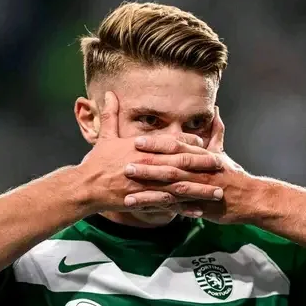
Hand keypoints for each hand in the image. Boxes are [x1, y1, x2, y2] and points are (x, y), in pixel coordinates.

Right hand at [77, 92, 225, 211]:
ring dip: (200, 190)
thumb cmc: (95, 163)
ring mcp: (147, 184)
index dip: (190, 143)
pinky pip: (168, 205)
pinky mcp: (143, 200)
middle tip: (221, 165)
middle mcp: (147, 165)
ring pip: (179, 187)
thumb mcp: (104, 137)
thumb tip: (108, 94)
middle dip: (203, 165)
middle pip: (180, 164)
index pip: (171, 143)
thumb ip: (110, 115)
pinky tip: (199, 210)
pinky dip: (184, 208)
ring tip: (218, 192)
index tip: (206, 143)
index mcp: (142, 149)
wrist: (85, 187)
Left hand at [128, 107, 254, 222]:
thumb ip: (215, 132)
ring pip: (172, 187)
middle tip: (125, 164)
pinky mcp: (199, 206)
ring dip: (149, 188)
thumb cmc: (233, 175)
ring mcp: (199, 189)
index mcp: (202, 155)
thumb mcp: (222, 153)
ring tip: (128, 190)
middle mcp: (200, 170)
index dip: (156, 144)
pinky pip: (176, 207)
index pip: (177, 146)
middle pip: (171, 166)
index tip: (136, 141)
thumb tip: (215, 112)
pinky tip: (142, 209)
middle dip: (148, 165)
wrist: (251, 198)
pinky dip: (158, 208)